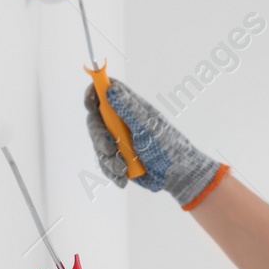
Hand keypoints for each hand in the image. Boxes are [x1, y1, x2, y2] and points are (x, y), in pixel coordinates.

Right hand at [84, 80, 223, 206]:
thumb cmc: (167, 147)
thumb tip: (111, 88)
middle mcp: (120, 122)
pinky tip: (123, 179)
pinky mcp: (118, 158)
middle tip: (109, 148)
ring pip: (98, 145)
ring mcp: (118, 141)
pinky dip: (112, 172)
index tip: (90, 105)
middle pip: (95, 121)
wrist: (177, 176)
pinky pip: (105, 163)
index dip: (93, 95)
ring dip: (108, 159)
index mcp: (128, 109)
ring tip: (123, 169)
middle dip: (99, 137)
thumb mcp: (147, 126)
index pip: (104, 92)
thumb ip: (129, 109)